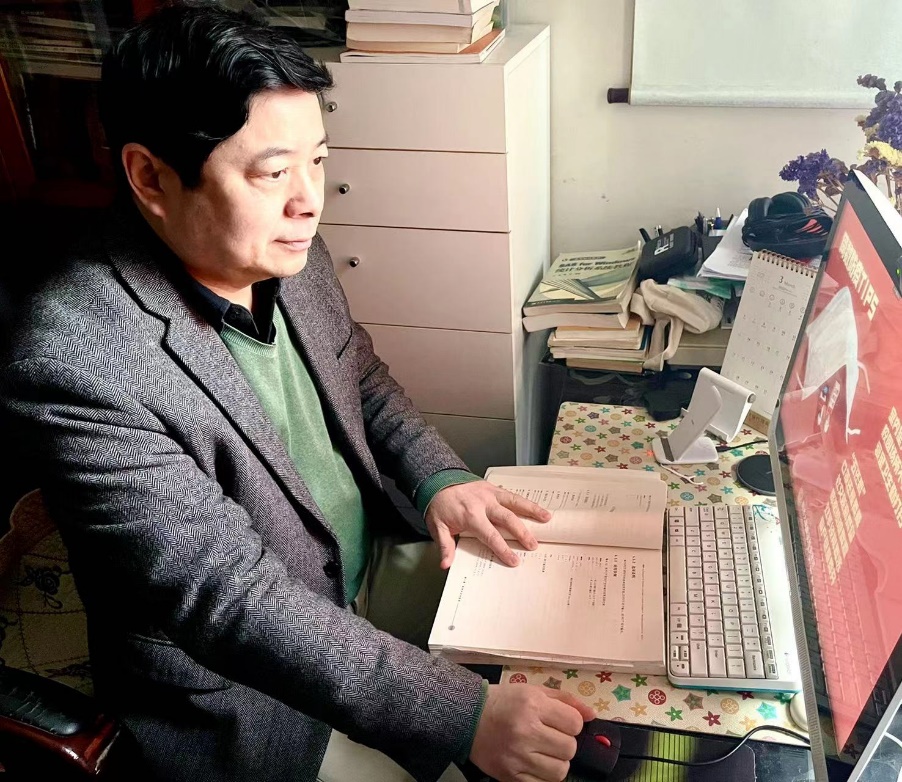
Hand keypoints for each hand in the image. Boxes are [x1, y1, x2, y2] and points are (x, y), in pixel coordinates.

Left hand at [424, 481, 550, 568]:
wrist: (438, 481)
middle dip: (522, 533)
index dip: (503, 549)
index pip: (490, 535)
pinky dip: (525, 501)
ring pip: (514, 502)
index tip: (513, 561)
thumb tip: (446, 564)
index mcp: (470, 515)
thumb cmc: (439, 507)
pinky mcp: (493, 488)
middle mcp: (483, 503)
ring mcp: (490, 493)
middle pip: (507, 519)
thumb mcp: (438, 528)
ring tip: (547, 518)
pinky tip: (537, 507)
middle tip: (533, 545)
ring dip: (531, 510)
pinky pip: (512, 495)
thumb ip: (445, 546)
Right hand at [470, 684, 594, 781]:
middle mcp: (526, 730)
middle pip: (569, 748)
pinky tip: (534, 763)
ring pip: (560, 771)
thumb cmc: (504, 702)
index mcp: (533, 705)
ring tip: (542, 752)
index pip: (574, 723)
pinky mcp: (510, 776)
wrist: (468, 717)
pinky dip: (543, 776)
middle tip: (550, 737)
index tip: (560, 722)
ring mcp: (517, 756)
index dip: (571, 723)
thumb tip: (592, 715)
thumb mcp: (533, 691)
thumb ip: (565, 700)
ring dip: (556, 762)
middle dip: (564, 743)